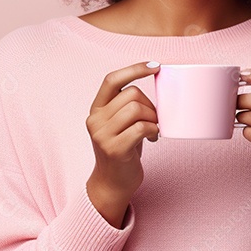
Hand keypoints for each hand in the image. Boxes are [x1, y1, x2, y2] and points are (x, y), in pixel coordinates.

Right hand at [85, 61, 159, 226]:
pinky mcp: (114, 149)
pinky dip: (153, 130)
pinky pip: (141, 128)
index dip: (134, 68)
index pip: (111, 79)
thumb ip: (126, 105)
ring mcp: (102, 135)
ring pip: (136, 109)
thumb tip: (155, 83)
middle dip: (150, 104)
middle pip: (131, 93)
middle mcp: (95, 120)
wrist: (112, 184)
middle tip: (155, 120)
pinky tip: (153, 138)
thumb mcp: (119, 124)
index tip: (155, 66)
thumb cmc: (122, 151)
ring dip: (153, 118)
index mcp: (96, 109)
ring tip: (154, 130)